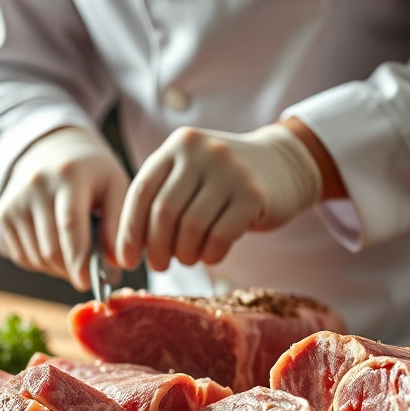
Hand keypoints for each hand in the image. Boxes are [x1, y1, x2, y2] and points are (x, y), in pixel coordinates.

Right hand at [0, 127, 128, 289]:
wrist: (53, 150)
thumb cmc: (92, 173)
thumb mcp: (115, 186)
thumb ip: (118, 223)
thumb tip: (116, 263)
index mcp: (69, 175)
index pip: (70, 225)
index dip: (79, 259)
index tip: (87, 282)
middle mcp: (35, 185)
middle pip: (51, 247)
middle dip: (71, 269)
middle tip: (88, 272)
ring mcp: (15, 200)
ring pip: (36, 256)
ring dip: (58, 268)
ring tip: (74, 256)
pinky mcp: (2, 214)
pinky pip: (23, 256)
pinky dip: (42, 263)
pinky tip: (56, 247)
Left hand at [116, 124, 321, 271]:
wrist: (283, 163)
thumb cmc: (225, 180)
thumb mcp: (191, 172)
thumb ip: (161, 196)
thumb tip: (128, 247)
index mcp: (178, 146)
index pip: (141, 192)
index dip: (129, 231)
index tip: (126, 259)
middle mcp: (202, 152)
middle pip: (164, 212)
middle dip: (157, 247)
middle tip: (159, 265)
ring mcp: (230, 171)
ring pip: (192, 227)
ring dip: (184, 253)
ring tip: (187, 258)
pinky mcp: (254, 195)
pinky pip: (221, 236)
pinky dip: (210, 254)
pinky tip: (210, 255)